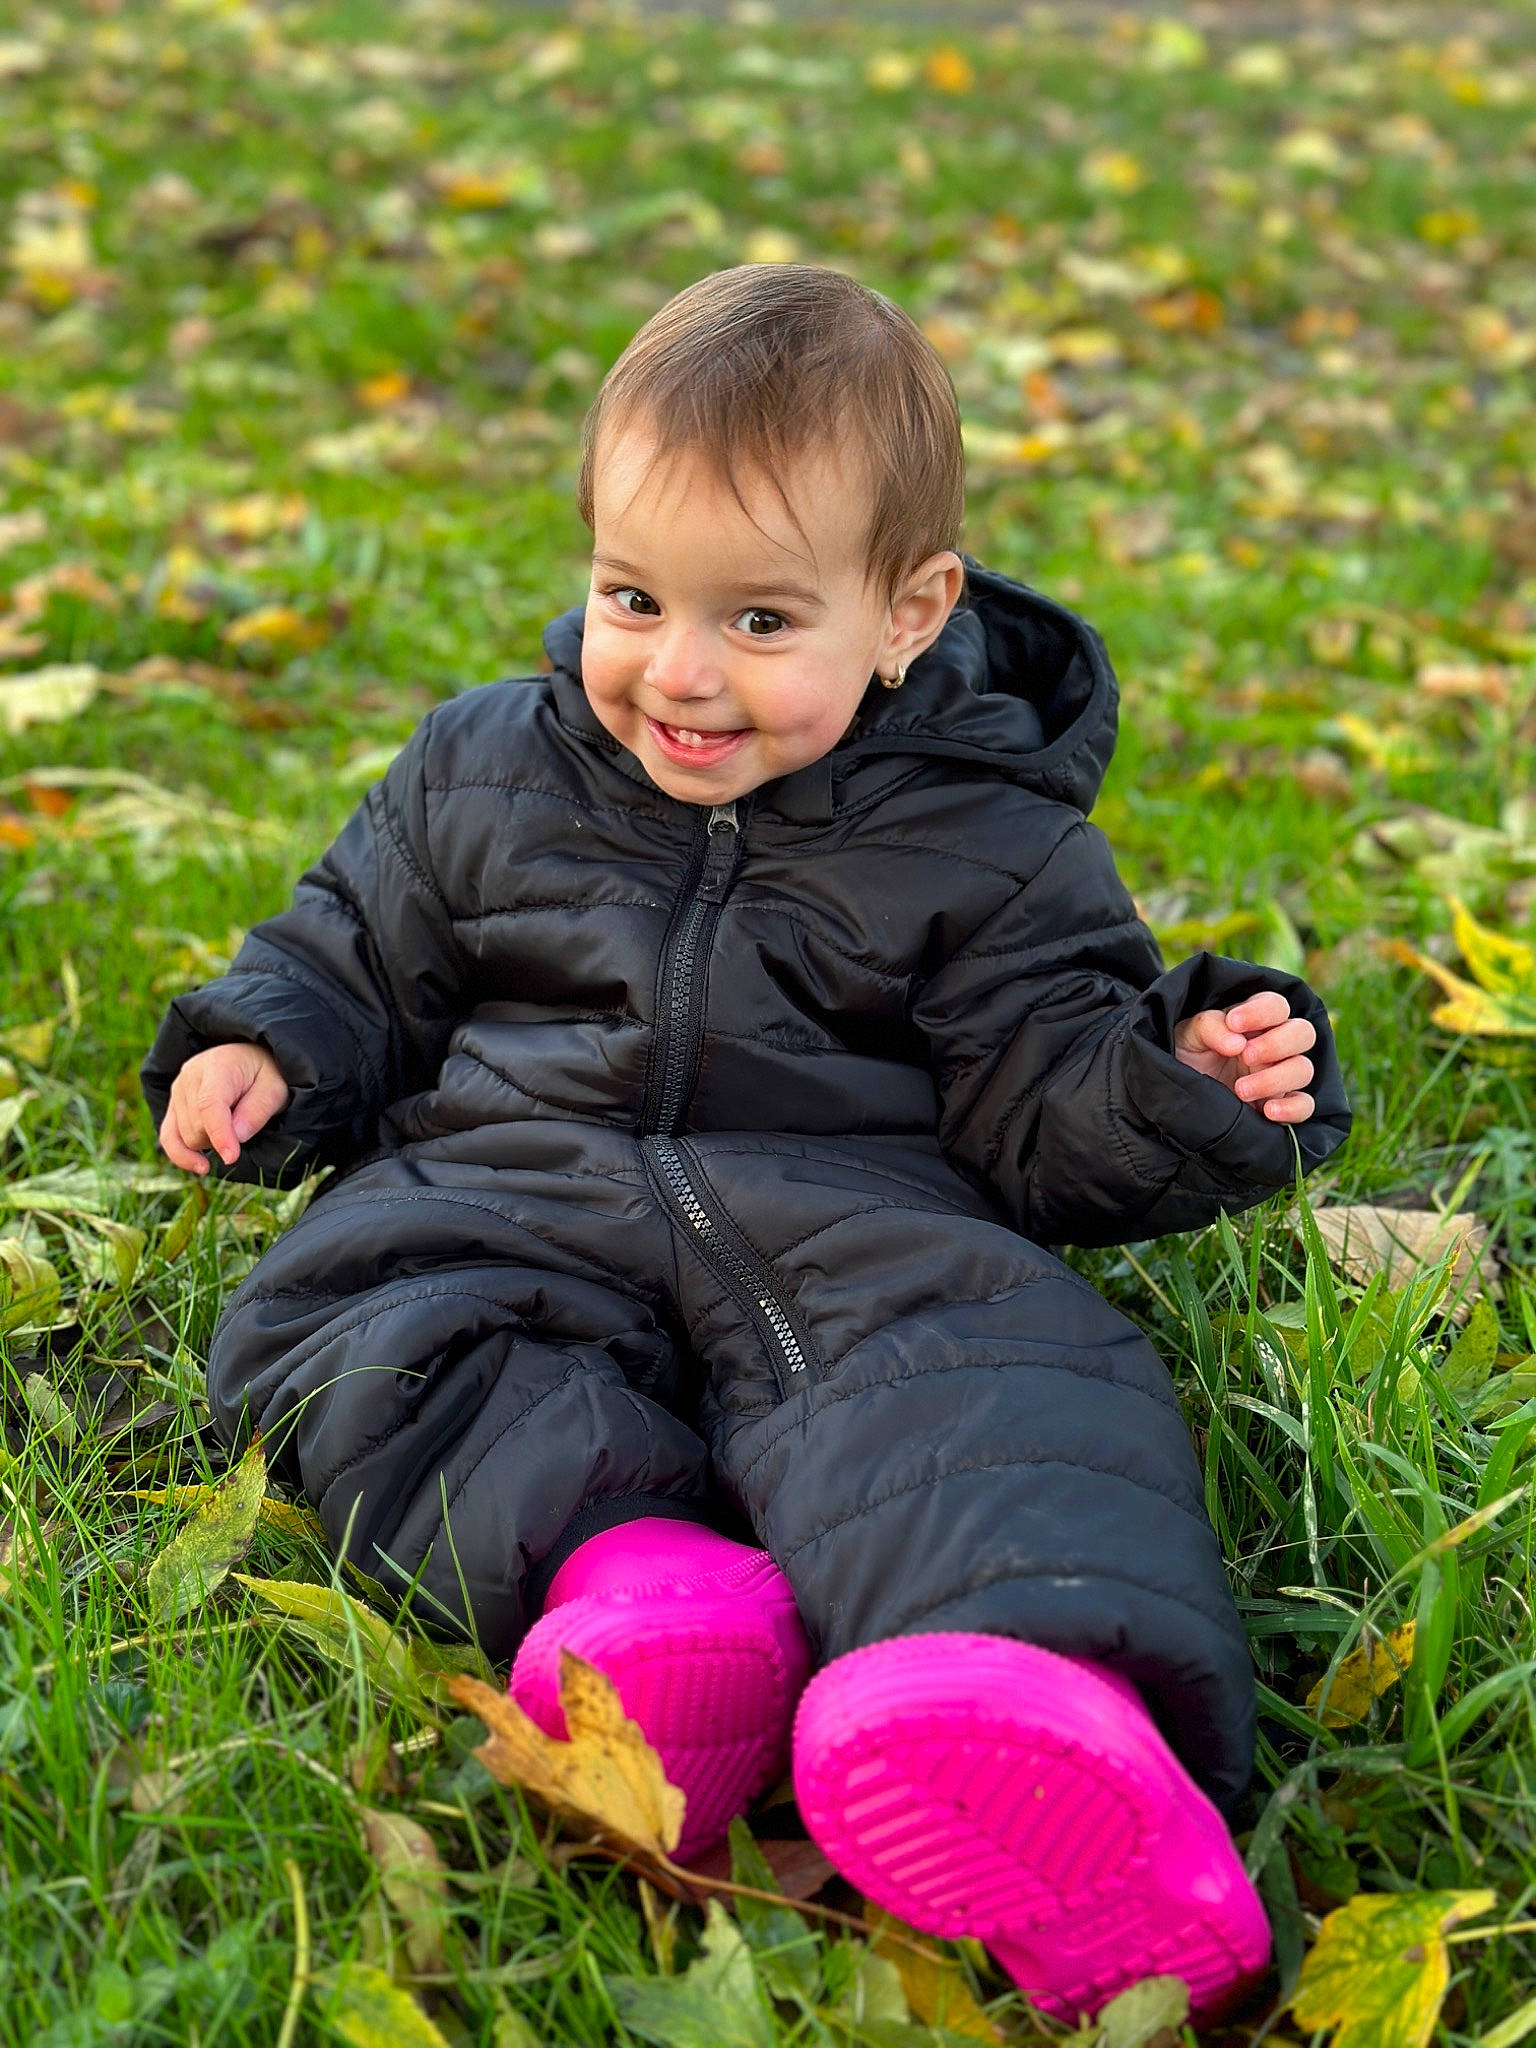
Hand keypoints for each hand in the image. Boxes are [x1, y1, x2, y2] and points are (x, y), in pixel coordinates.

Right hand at [159, 1042, 290, 1174]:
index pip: (209, 1104)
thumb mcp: (275, 1088)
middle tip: (246, 1123)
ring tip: (232, 1123)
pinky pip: (169, 1138)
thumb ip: (258, 1110)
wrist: (249, 1060)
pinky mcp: (173, 1105)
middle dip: (222, 1138)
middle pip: (197, 1126)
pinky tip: (202, 1167)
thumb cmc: (265, 1074)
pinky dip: (183, 1156)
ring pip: (186, 1137)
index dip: (220, 1134)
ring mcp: (177, 1091)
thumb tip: (237, 1137)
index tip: (231, 1157)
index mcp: (217, 1065)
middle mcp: (189, 1076)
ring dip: (210, 1143)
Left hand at [1172, 992, 1316, 1123]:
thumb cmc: (1188, 1055)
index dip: (1262, 1011)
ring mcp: (1281, 1075)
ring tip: (1240, 1090)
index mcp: (1255, 1021)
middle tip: (1245, 1056)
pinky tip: (1267, 1111)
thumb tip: (1237, 1042)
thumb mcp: (1189, 1035)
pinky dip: (1292, 1108)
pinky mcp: (1281, 1104)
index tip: (1234, 1023)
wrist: (1180, 1094)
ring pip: (1303, 1069)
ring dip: (1275, 1079)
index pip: (1276, 1005)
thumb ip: (1210, 1027)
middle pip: (1303, 1033)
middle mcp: (1275, 1045)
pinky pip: (1304, 1105)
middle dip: (1277, 1043)